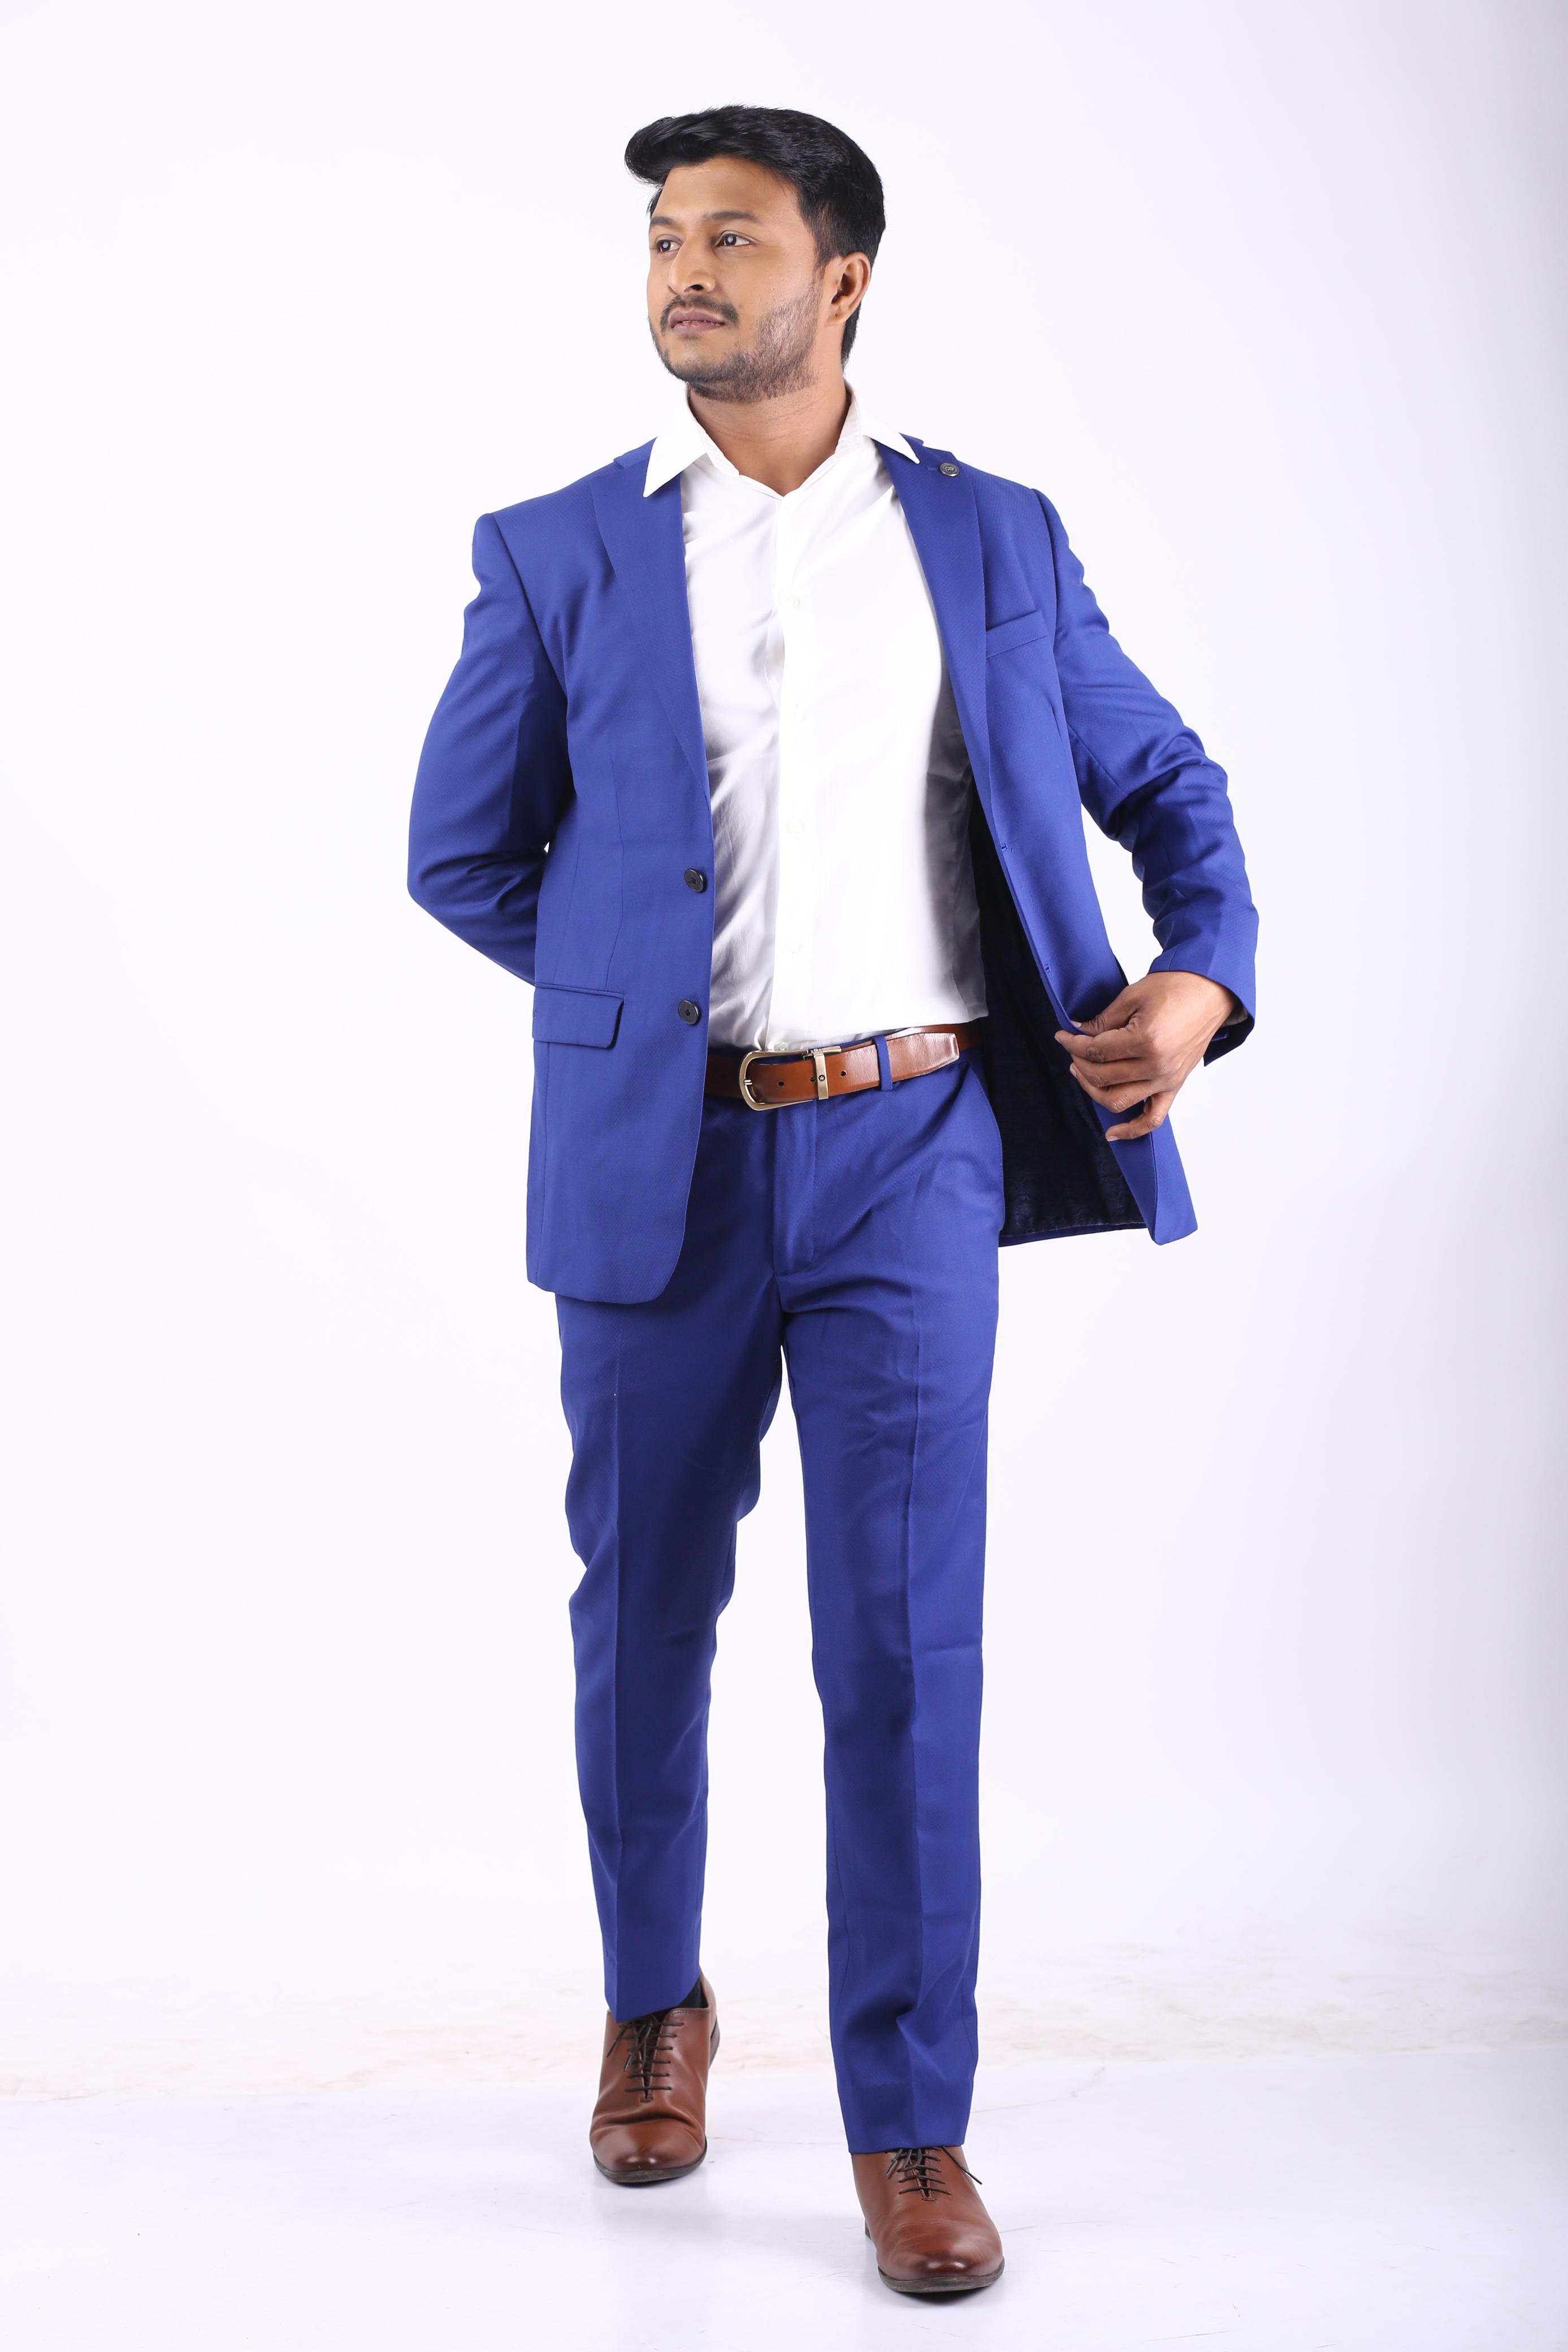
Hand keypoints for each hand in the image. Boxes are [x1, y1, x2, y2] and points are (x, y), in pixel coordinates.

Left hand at [1054, 972, 1239, 1141]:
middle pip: (1102, 1077)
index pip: (1096, 1051)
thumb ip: (1103, 1020)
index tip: (1062, 1036)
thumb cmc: (1177, 988)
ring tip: (1083, 1073)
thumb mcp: (1132, 996)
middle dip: (1080, 1063)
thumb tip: (1078, 1031)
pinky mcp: (1174, 1086)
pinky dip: (1132, 1130)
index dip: (1073, 1044)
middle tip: (1073, 1050)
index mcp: (1145, 1041)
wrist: (1210, 992)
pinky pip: (1152, 1119)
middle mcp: (1156, 1066)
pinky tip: (1112, 1133)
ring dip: (1093, 1090)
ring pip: (1117, 1101)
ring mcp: (1166, 1080)